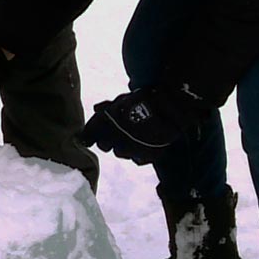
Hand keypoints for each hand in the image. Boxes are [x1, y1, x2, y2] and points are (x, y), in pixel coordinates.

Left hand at [79, 86, 208, 164]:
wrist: (171, 107)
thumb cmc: (147, 99)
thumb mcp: (125, 99)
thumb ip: (108, 106)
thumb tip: (96, 109)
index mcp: (107, 122)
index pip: (90, 133)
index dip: (89, 135)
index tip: (88, 138)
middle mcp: (115, 138)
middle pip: (104, 145)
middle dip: (107, 140)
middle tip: (116, 134)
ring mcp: (131, 149)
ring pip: (120, 153)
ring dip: (123, 147)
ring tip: (133, 137)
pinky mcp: (145, 156)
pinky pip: (136, 158)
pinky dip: (138, 153)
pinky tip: (143, 144)